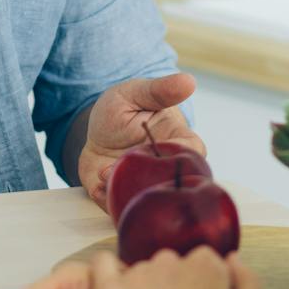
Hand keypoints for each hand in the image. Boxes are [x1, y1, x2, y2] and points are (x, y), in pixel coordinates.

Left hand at [78, 73, 204, 211]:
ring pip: (145, 200)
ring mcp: (145, 184)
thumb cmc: (123, 108)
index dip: (181, 155)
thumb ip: (159, 90)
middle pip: (172, 183)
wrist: (95, 130)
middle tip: (122, 164)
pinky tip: (96, 184)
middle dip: (148, 179)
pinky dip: (107, 199)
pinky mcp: (123, 196)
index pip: (193, 152)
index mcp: (178, 140)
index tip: (157, 148)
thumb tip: (188, 80)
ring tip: (104, 173)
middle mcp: (165, 167)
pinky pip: (121, 208)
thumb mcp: (136, 93)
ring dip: (124, 191)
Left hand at [93, 247, 261, 288]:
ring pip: (142, 271)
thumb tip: (232, 259)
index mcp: (207, 265)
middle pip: (173, 267)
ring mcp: (139, 274)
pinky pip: (102, 265)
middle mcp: (171, 261)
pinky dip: (106, 270)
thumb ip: (246, 281)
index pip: (205, 265)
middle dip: (175, 288)